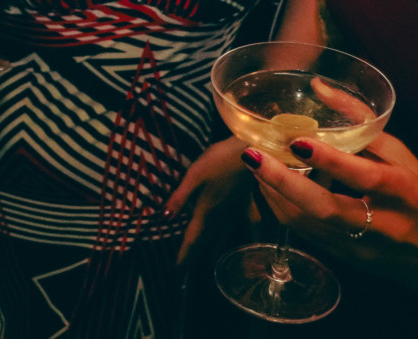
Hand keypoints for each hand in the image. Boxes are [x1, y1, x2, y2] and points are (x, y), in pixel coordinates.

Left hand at [165, 136, 249, 264]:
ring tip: (214, 258)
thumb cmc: (219, 160)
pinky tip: (252, 237)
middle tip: (190, 267)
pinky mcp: (247, 200)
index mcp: (206, 210)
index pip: (193, 237)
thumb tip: (165, 217)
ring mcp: (236, 208)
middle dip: (198, 253)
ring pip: (225, 232)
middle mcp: (222, 214)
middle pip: (208, 238)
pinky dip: (247, 233)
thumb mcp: (194, 174)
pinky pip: (247, 224)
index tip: (178, 269)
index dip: (185, 253)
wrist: (249, 150)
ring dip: (217, 246)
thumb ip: (180, 196)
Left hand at [240, 132, 417, 284]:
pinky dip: (282, 209)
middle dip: (283, 182)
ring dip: (274, 194)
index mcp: (403, 190)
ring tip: (253, 165)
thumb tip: (318, 85)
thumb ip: (360, 120)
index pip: (364, 176)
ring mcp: (362, 246)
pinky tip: (267, 187)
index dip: (330, 160)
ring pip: (309, 225)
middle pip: (326, 208)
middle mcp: (382, 223)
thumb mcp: (401, 153)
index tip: (298, 141)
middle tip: (252, 156)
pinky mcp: (347, 259)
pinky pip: (306, 234)